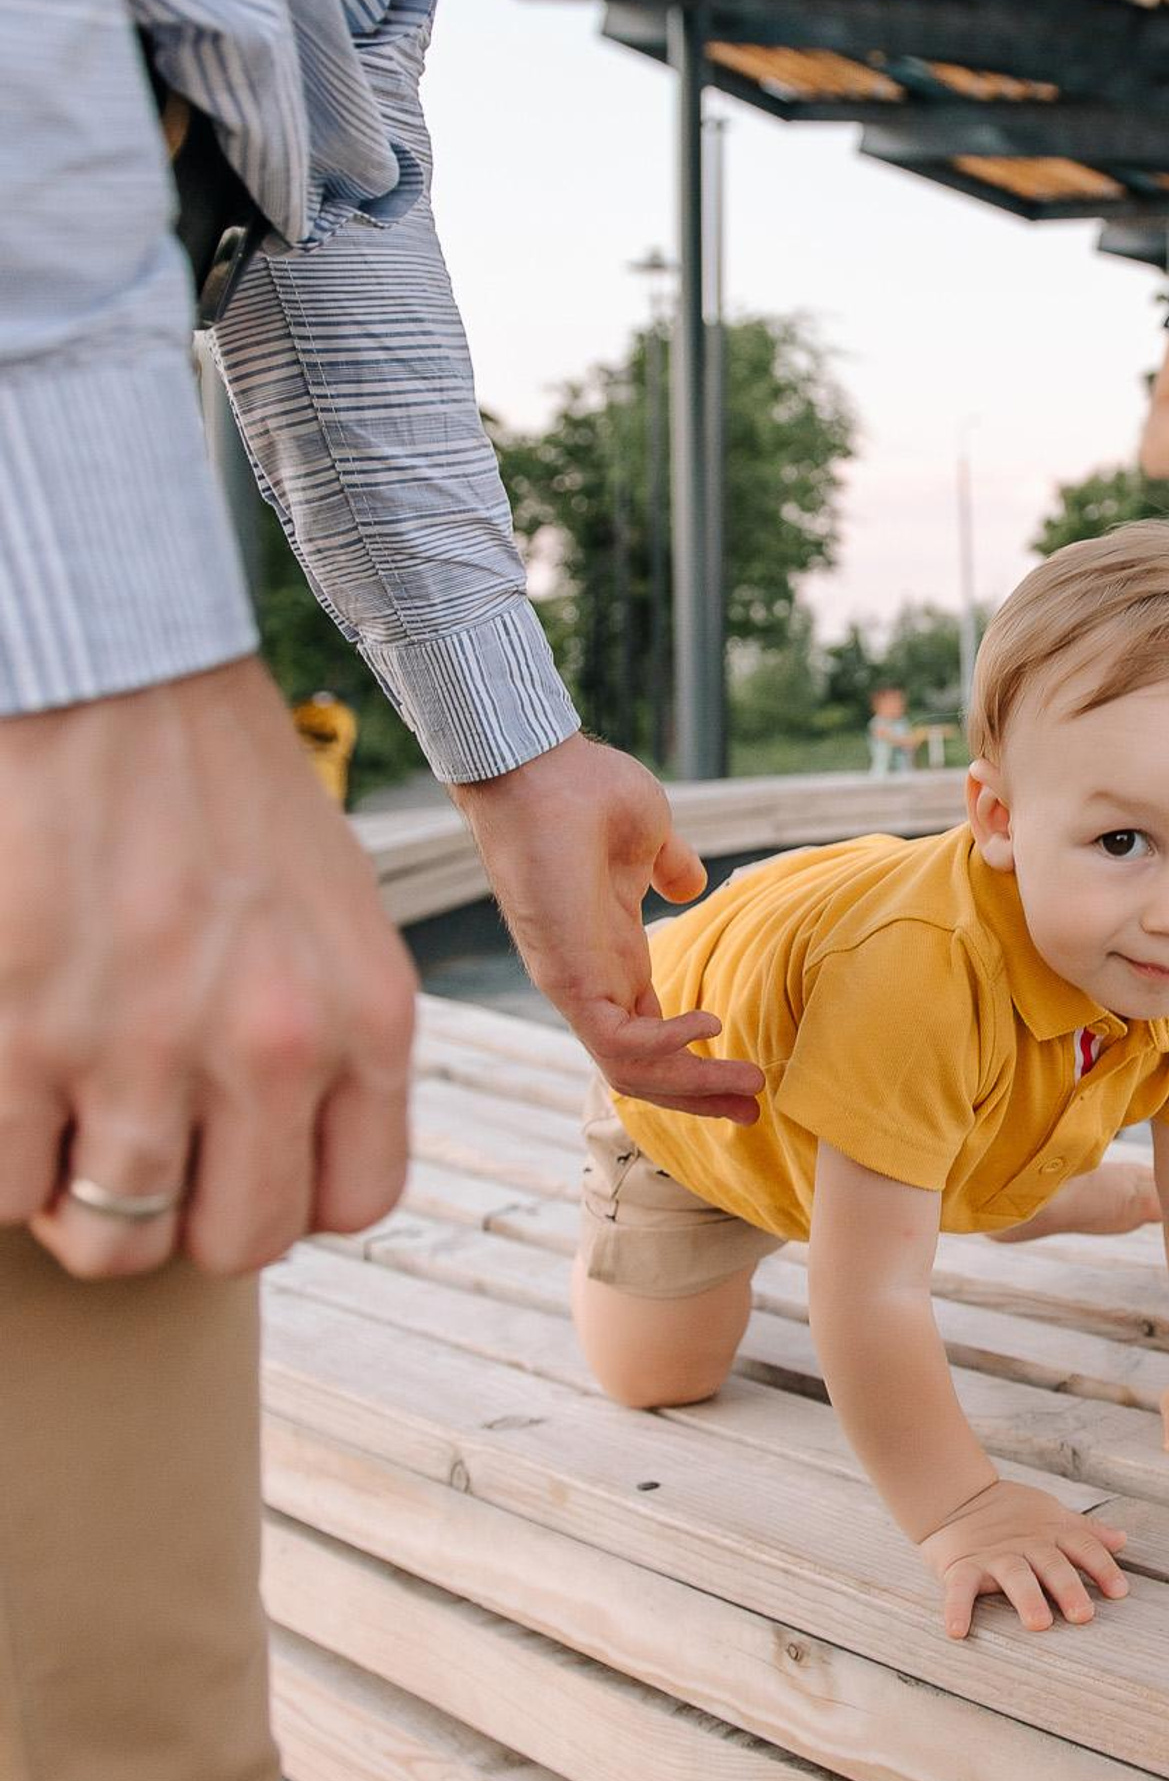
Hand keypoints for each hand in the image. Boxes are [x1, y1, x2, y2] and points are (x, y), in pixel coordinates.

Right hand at [0, 658, 415, 1280]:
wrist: (123, 686)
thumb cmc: (232, 796)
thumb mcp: (341, 917)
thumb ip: (337, 1036)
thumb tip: (295, 1142)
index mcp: (370, 1019)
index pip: (355, 1202)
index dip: (290, 1196)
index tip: (245, 1162)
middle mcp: (275, 1049)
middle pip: (238, 1244)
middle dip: (188, 1218)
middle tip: (150, 1154)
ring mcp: (149, 1051)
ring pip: (117, 1239)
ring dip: (87, 1202)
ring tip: (76, 1125)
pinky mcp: (30, 1037)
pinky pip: (8, 1190)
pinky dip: (8, 1167)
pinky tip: (19, 1093)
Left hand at [450, 735, 763, 1121]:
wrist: (539, 767)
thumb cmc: (584, 790)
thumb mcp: (647, 836)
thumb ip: (670, 865)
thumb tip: (689, 882)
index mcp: (610, 952)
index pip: (650, 1031)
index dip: (697, 1061)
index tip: (748, 1076)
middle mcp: (591, 979)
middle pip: (643, 1067)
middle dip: (700, 1095)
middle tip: (752, 1112)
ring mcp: (575, 983)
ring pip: (632, 1069)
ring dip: (694, 1086)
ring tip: (749, 1085)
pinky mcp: (567, 977)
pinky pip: (618, 1041)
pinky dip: (668, 1047)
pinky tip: (709, 1026)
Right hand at [916, 1479, 1129, 1639]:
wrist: (957, 1496)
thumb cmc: (1011, 1513)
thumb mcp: (1051, 1516)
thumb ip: (1085, 1532)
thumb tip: (1122, 1540)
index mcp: (1049, 1532)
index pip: (1082, 1546)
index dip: (1102, 1567)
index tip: (1119, 1592)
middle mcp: (1026, 1544)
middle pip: (1052, 1564)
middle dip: (1068, 1587)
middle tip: (1083, 1614)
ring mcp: (994, 1556)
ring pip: (1014, 1576)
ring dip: (1027, 1598)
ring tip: (1038, 1623)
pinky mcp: (962, 1566)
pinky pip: (959, 1589)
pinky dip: (957, 1609)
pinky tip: (957, 1631)